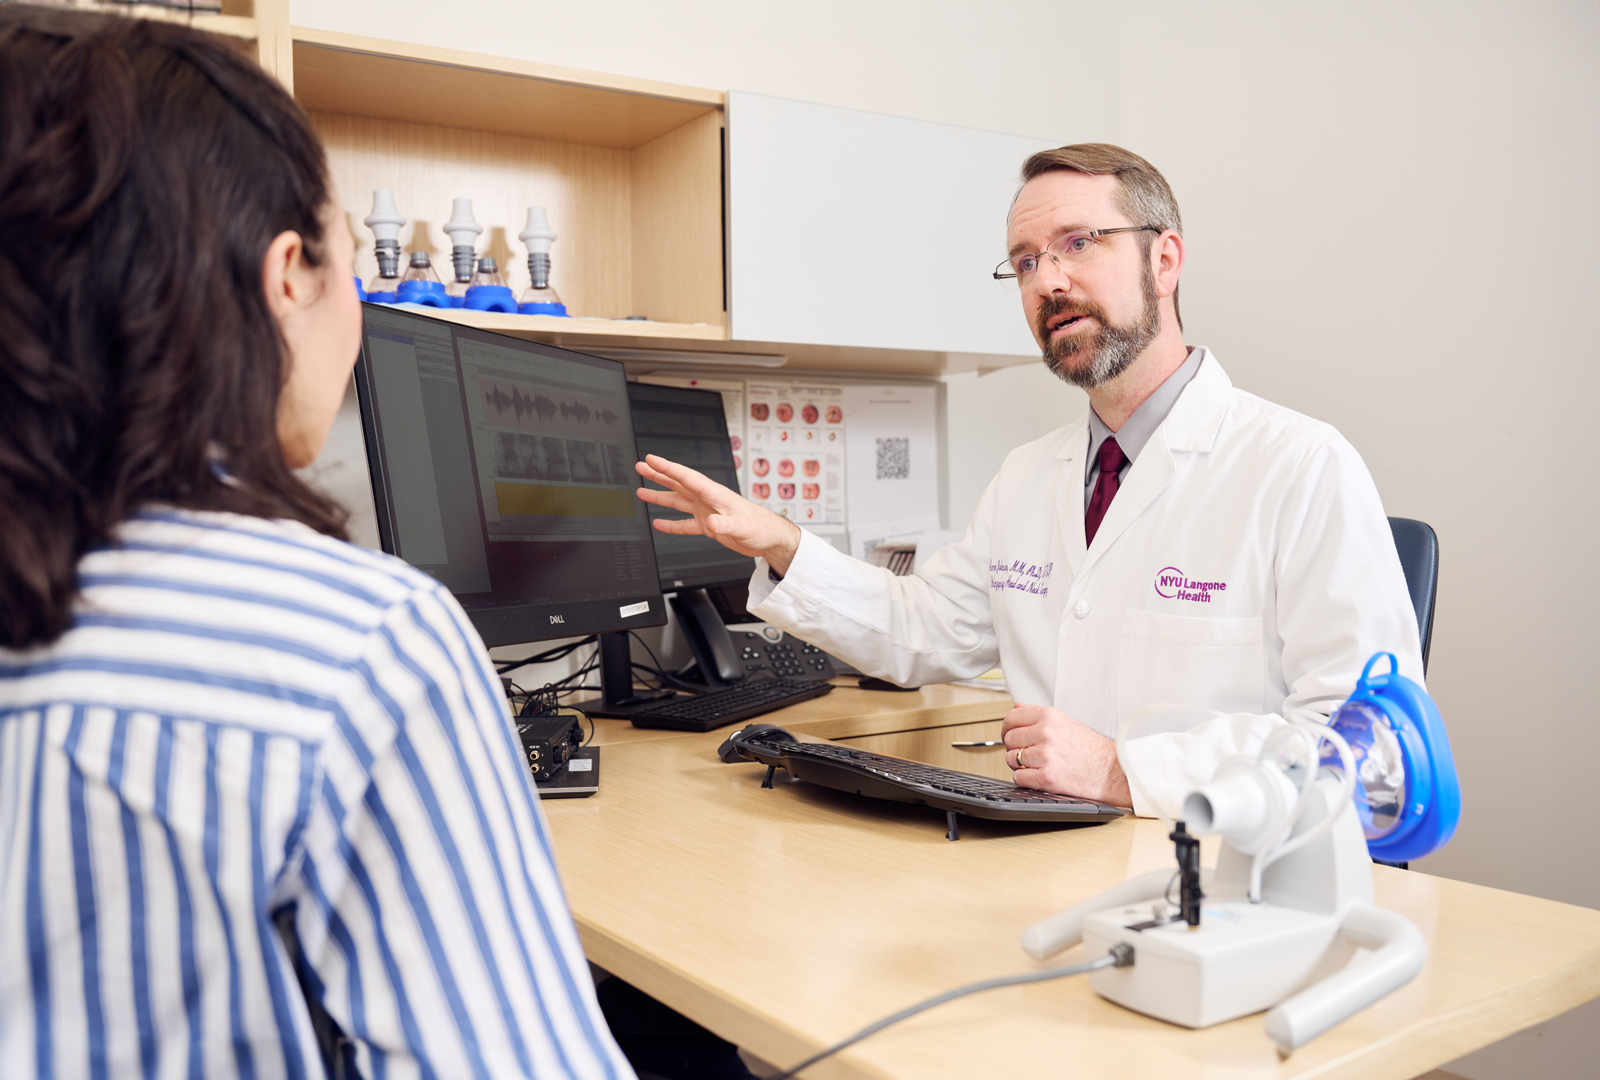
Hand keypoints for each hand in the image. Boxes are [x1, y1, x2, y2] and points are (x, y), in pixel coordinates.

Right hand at [634, 454, 803, 574]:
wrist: (770, 539)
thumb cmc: (762, 527)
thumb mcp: (743, 526)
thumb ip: (726, 525)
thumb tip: (711, 524)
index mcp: (715, 494)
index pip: (687, 477)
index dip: (668, 467)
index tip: (651, 459)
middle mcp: (708, 500)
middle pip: (678, 483)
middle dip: (659, 474)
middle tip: (641, 466)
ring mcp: (707, 512)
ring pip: (678, 501)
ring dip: (660, 496)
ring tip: (642, 492)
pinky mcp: (709, 526)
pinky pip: (685, 524)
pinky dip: (672, 524)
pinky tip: (659, 523)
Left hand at [1002, 703, 1132, 807]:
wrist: (1110, 772)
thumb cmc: (1090, 749)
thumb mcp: (1065, 721)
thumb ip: (1037, 713)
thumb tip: (1017, 708)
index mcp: (1049, 716)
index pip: (1011, 717)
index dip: (1007, 728)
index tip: (1010, 735)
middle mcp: (1045, 733)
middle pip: (1009, 739)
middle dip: (1014, 748)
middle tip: (1026, 753)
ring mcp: (1045, 755)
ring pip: (1011, 759)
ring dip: (1019, 765)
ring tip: (1036, 765)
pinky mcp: (1045, 777)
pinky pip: (1018, 778)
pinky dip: (1024, 779)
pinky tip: (1037, 776)